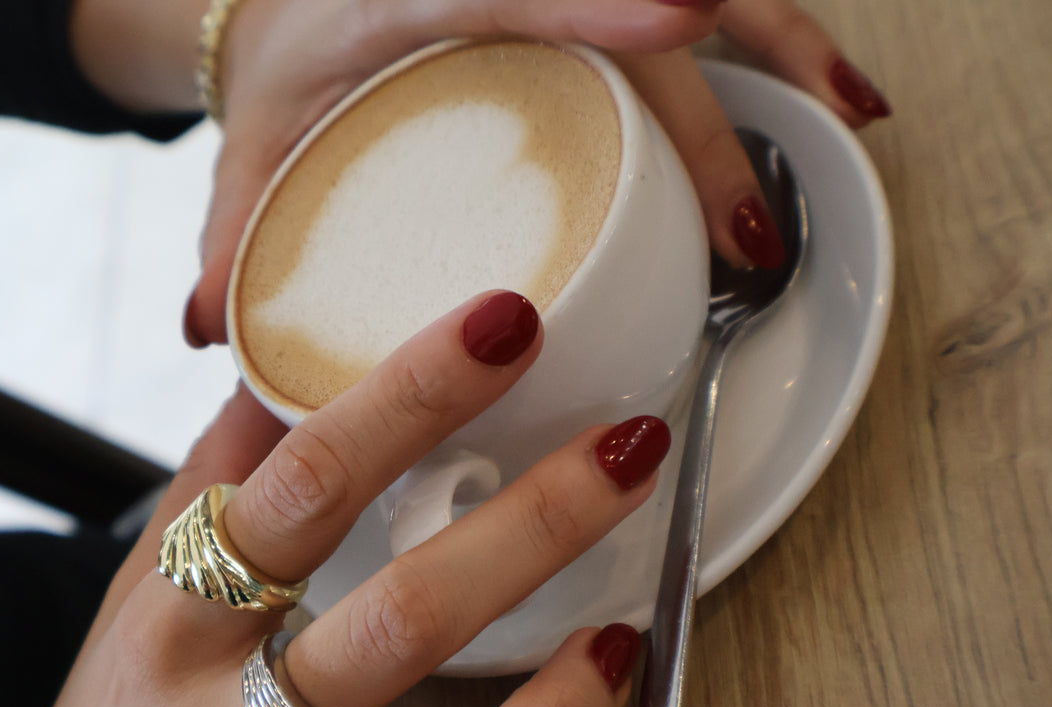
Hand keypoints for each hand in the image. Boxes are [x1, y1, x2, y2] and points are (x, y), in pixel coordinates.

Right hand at [0, 291, 671, 706]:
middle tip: (628, 449)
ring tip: (618, 642)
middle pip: (398, 623)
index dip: (409, 395)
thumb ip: (211, 491)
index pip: (297, 489)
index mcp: (168, 637)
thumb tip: (283, 361)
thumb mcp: (129, 616)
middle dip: (533, 526)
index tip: (505, 323)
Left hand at [175, 0, 889, 344]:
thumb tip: (208, 328)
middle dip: (704, 118)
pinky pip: (708, 7)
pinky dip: (773, 38)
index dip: (602, 3)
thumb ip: (235, 231)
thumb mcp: (253, 141)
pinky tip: (821, 86)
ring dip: (780, 48)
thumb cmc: (288, 62)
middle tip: (742, 233)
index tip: (686, 20)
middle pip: (633, 19)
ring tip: (843, 119)